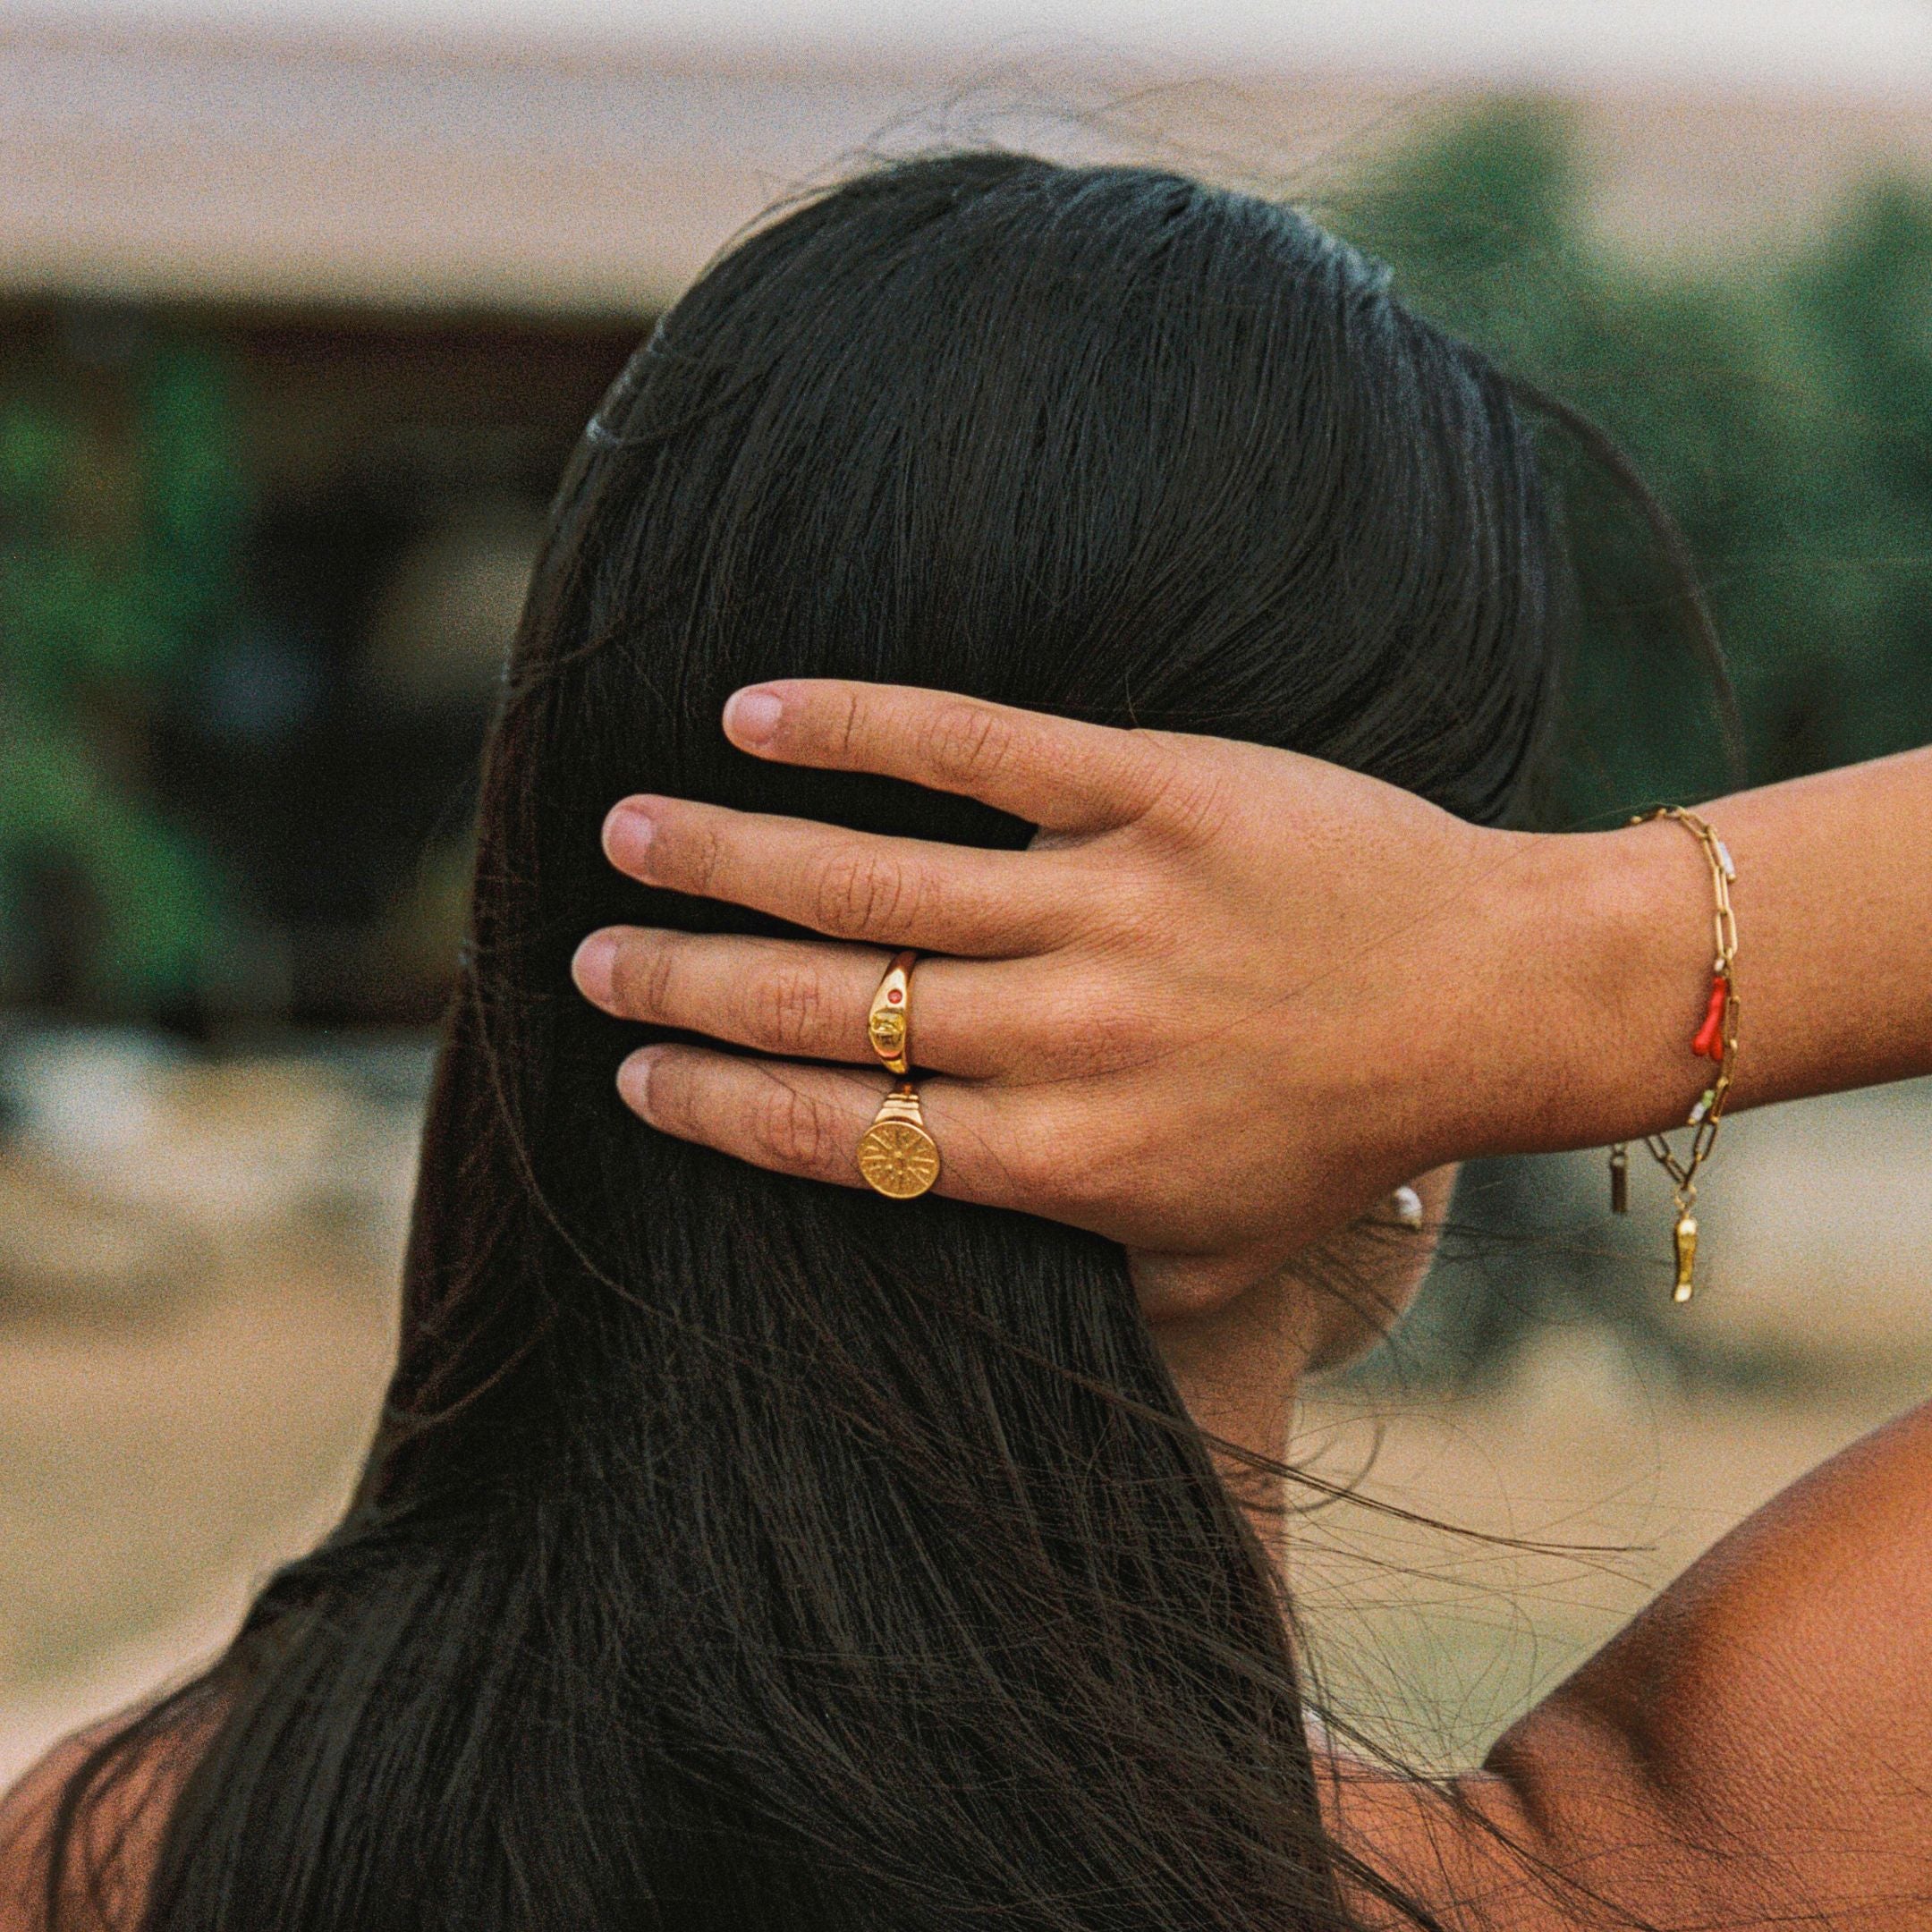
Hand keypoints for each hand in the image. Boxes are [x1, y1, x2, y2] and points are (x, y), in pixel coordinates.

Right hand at [571, 680, 1557, 1313]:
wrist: (1497, 996)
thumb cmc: (1347, 1130)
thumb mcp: (1223, 1252)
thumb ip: (1103, 1286)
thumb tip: (995, 1305)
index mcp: (1069, 1163)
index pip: (847, 1135)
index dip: (720, 1102)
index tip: (635, 1071)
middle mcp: (1070, 1043)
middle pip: (826, 1009)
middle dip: (685, 980)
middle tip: (586, 954)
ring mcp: (1110, 910)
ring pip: (871, 882)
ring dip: (728, 855)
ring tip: (629, 832)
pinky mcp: (1157, 794)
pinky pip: (977, 752)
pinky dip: (855, 729)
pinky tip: (755, 712)